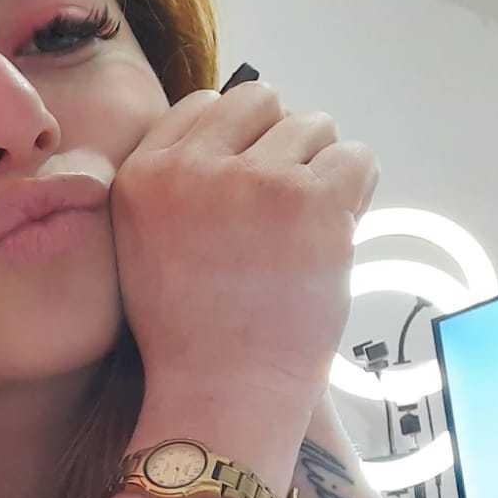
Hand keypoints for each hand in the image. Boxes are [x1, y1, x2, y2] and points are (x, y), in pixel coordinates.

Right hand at [111, 82, 379, 419]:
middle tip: (277, 213)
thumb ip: (177, 184)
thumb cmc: (191, 333)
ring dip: (319, 171)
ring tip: (301, 234)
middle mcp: (191, 168)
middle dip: (279, 144)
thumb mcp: (144, 246)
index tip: (242, 193)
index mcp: (141, 177)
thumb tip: (246, 128)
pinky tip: (332, 236)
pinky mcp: (312, 202)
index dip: (235, 141)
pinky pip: (356, 157)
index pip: (203, 104)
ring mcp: (254, 181)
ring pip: (314, 125)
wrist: (222, 396)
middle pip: (261, 101)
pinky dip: (356, 193)